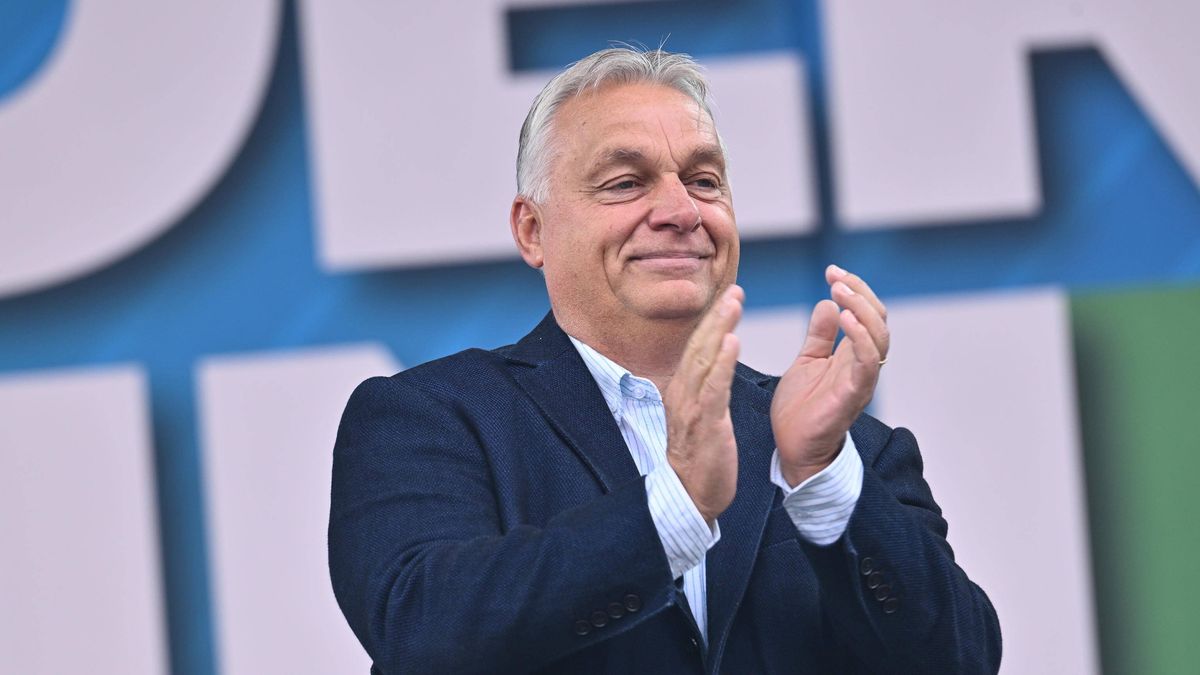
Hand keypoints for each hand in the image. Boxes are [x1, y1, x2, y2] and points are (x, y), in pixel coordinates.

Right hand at [665, 284, 743, 525]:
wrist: (690, 494)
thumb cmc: (699, 457)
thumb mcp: (700, 415)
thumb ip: (704, 389)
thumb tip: (712, 367)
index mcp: (683, 390)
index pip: (697, 348)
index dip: (713, 322)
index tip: (729, 297)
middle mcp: (682, 393)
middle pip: (699, 346)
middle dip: (717, 316)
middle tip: (735, 290)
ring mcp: (692, 407)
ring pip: (704, 359)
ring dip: (720, 329)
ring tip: (734, 304)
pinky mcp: (705, 424)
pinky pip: (714, 388)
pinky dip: (722, 363)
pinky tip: (733, 342)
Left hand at [771, 266, 889, 486]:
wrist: (792, 446)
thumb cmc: (801, 408)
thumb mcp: (807, 360)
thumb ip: (820, 334)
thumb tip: (827, 302)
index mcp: (852, 354)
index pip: (867, 314)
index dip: (855, 289)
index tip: (831, 270)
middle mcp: (862, 364)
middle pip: (879, 319)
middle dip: (860, 292)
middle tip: (835, 276)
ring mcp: (861, 379)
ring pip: (880, 337)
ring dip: (862, 309)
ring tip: (840, 290)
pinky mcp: (854, 395)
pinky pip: (868, 363)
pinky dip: (861, 338)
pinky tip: (843, 318)